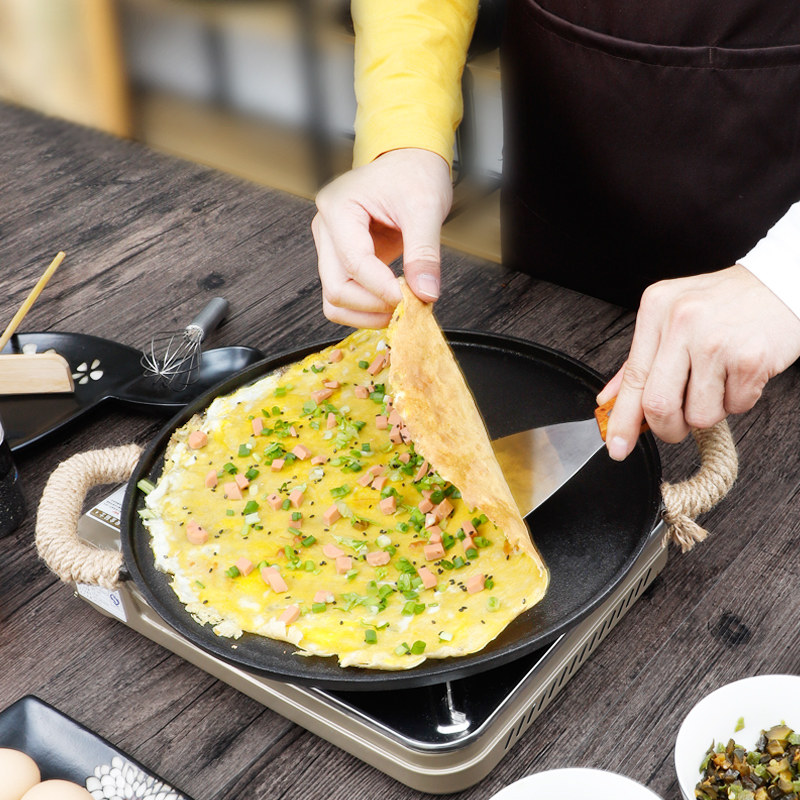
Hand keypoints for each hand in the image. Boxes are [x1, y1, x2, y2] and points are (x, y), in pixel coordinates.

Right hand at [312, 148, 452, 326]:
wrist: (410, 162)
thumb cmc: (413, 172)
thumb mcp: (425, 208)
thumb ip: (424, 253)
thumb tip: (425, 292)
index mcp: (339, 208)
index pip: (354, 263)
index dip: (382, 289)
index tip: (408, 300)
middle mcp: (327, 229)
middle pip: (336, 288)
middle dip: (372, 306)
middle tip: (406, 306)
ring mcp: (332, 247)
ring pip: (335, 299)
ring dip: (365, 314)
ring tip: (398, 309)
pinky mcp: (342, 260)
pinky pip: (346, 296)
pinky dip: (366, 309)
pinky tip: (391, 303)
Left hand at [597, 264, 799, 459]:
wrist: (782, 282)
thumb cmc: (724, 304)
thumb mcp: (672, 318)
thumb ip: (639, 361)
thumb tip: (608, 401)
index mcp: (655, 309)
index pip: (632, 378)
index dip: (623, 420)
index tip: (617, 447)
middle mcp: (681, 321)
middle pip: (658, 404)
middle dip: (667, 428)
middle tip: (677, 426)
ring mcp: (716, 340)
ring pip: (699, 414)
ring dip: (710, 411)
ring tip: (719, 381)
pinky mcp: (750, 358)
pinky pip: (735, 406)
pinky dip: (738, 400)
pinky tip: (741, 373)